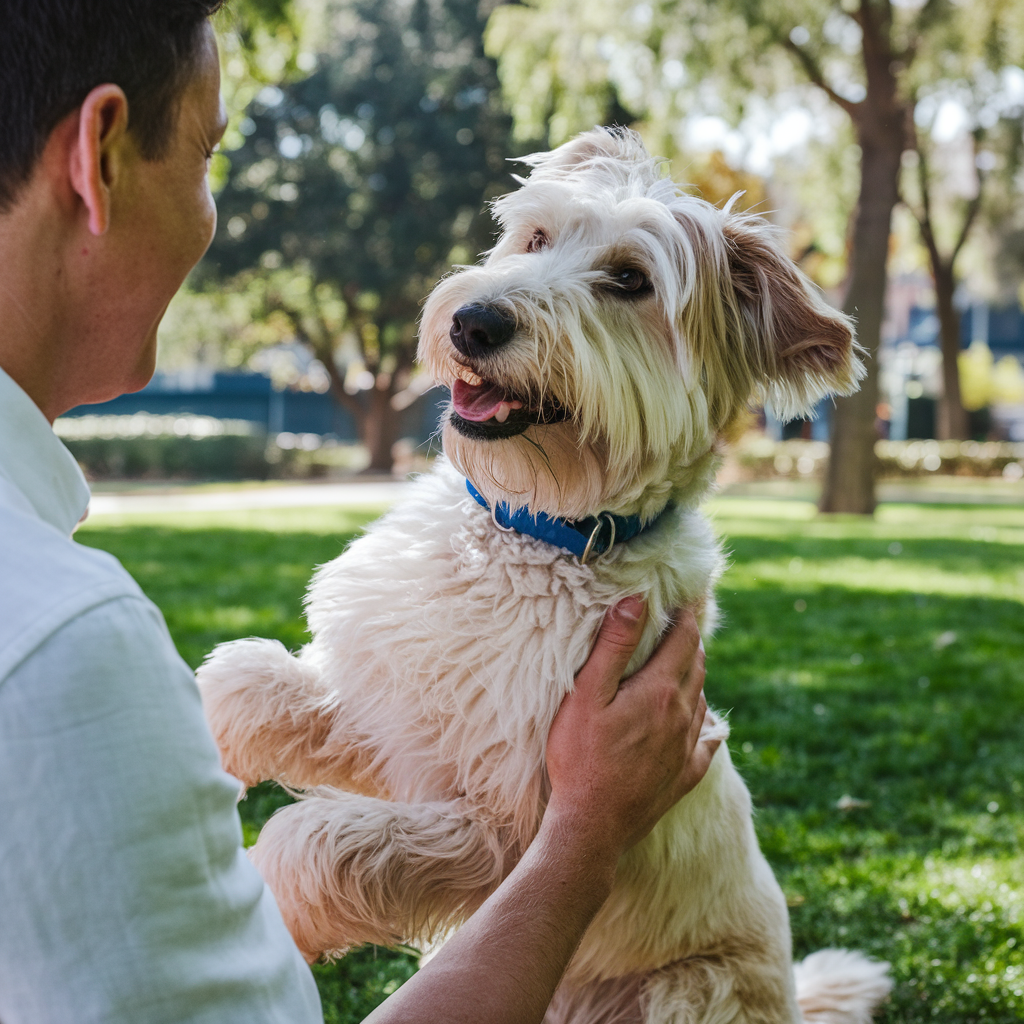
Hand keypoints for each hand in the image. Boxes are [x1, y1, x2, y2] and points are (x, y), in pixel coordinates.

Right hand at [545, 598, 718, 861]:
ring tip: (685, 663)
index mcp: (660, 690)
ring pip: (701, 699)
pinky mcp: (683, 776)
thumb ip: (613, 646)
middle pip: (697, 665)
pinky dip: (708, 726)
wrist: (592, 826)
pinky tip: (710, 728)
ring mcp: (685, 748)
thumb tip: (636, 602)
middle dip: (691, 640)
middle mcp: (682, 715)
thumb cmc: (580, 756)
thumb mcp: (587, 694)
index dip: (687, 614)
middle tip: (684, 622)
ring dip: (695, 676)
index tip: (686, 596)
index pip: (685, 639)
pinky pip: (706, 743)